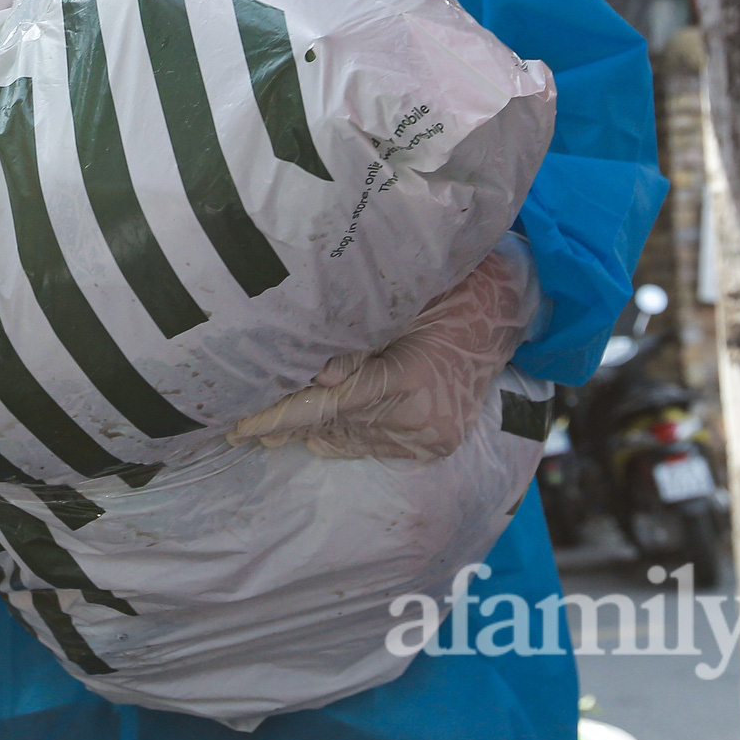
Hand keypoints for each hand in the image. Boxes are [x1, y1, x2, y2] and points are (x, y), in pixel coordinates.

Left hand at [229, 236, 540, 460]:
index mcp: (409, 379)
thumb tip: (312, 376)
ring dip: (312, 432)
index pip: (331, 404)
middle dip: (287, 424)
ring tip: (265, 434)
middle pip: (336, 425)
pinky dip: (344, 437)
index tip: (240, 428)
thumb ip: (354, 343)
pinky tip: (313, 436)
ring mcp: (430, 438)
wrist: (504, 312)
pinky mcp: (435, 446)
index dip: (282, 415)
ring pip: (353, 439)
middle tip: (236, 431)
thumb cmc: (445, 293)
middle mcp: (420, 419)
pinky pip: (375, 445)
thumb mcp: (396, 306)